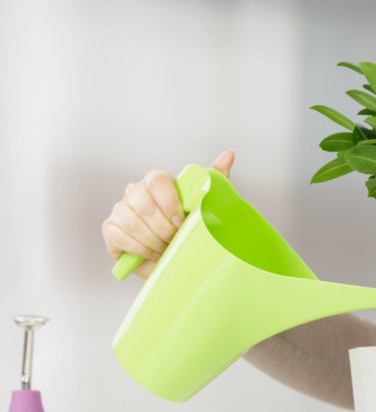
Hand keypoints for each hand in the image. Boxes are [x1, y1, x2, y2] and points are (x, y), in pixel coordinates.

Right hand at [101, 150, 234, 277]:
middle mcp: (135, 191)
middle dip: (163, 227)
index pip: (157, 179)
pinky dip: (140, 248)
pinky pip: (121, 236)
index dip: (168, 202)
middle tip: (175, 239)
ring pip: (133, 222)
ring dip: (153, 240)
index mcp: (156, 182)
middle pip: (144, 203)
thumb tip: (230, 154)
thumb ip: (215, 177)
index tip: (181, 221)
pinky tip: (152, 253)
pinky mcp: (110, 229)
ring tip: (166, 248)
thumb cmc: (188, 228)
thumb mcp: (205, 204)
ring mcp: (120, 209)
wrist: (172, 257)